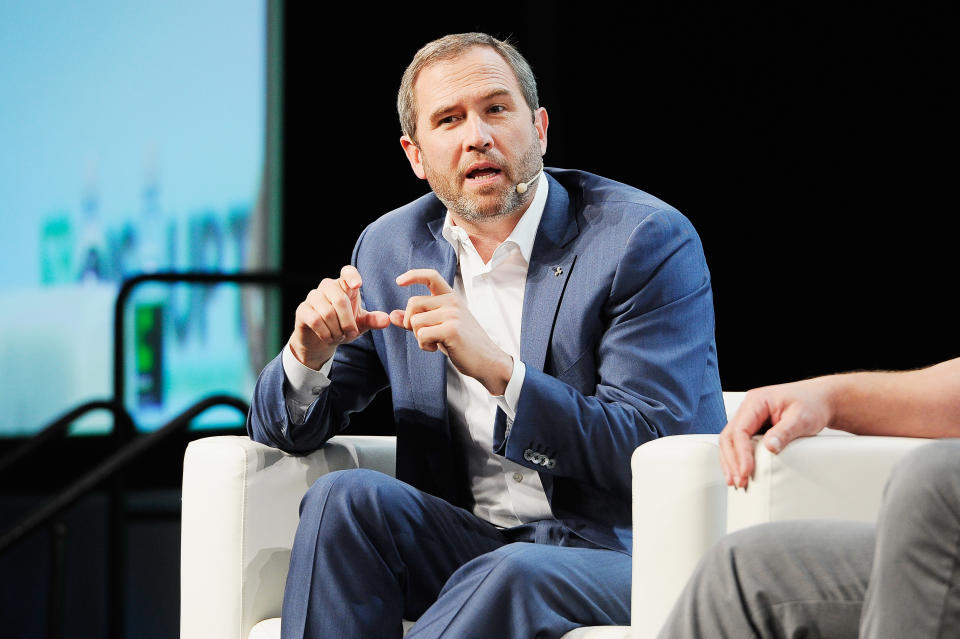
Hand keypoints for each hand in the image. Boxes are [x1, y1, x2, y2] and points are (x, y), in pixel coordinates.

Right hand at [289, 265, 389, 369]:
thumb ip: (373, 320)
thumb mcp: (360, 324)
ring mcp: (313, 297)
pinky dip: (326, 333)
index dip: (352, 276)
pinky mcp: (302, 310)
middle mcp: (327, 287)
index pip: (347, 272)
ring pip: (327, 312)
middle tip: (351, 333)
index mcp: (344, 286)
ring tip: (339, 337)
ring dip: (336, 330)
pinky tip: (329, 338)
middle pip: (339, 299)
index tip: (358, 285)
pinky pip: (315, 320)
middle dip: (348, 321)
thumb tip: (387, 319)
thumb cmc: (342, 327)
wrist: (321, 341)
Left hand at [390, 268, 512, 394]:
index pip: (431, 276)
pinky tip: (436, 348)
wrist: (487, 361)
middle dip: (410, 322)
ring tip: (434, 343)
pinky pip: (421, 335)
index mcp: (451, 297)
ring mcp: (453, 314)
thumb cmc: (463, 344)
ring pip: (415, 321)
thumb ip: (417, 319)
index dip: (413, 275)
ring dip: (419, 337)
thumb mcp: (439, 327)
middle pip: (413, 303)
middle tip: (423, 335)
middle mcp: (452, 301)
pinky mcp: (451, 329)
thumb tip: (392, 315)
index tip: (399, 281)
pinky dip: (424, 345)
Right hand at [719, 377, 835, 488]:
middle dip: (731, 460)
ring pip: (730, 442)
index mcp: (756, 401)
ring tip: (735, 481)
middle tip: (738, 481)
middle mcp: (749, 409)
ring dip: (731, 462)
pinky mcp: (754, 428)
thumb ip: (784, 432)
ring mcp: (750, 419)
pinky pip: (739, 444)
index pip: (740, 429)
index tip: (746, 471)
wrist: (820, 400)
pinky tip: (739, 472)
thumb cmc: (811, 404)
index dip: (741, 452)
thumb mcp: (801, 417)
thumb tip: (769, 448)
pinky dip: (737, 459)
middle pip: (729, 436)